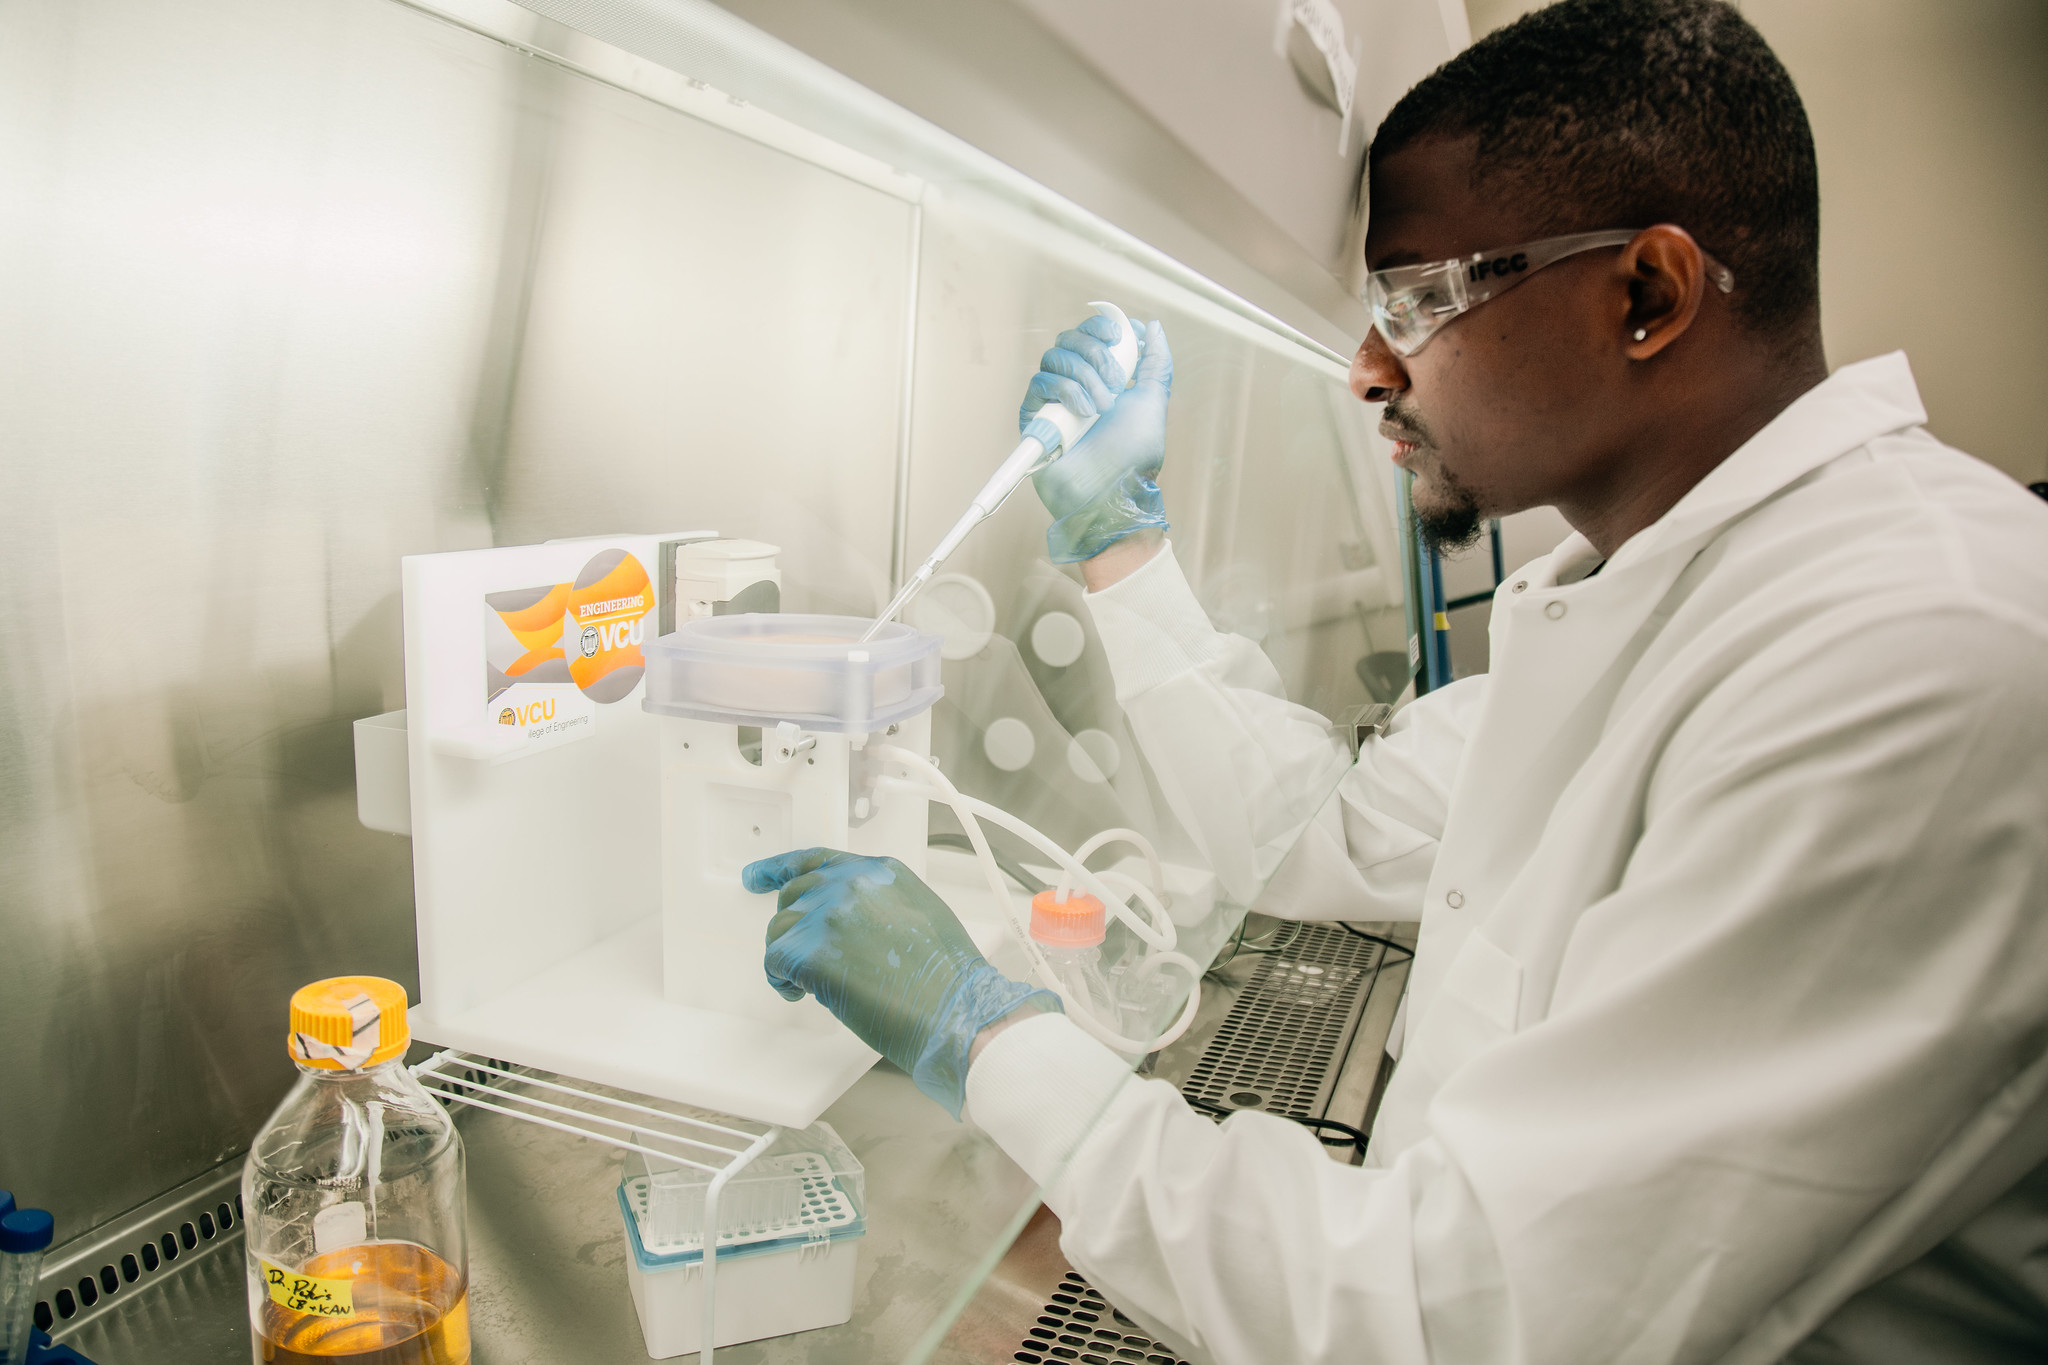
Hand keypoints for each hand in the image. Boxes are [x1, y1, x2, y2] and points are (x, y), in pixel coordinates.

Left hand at [742, 849, 1060, 1117]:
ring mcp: (827, 914)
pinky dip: (781, 981)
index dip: (781, 868)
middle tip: (802, 959)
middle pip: (794, 895)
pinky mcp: (808, 950)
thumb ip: (878, 904)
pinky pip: (774, 961)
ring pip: (779, 929)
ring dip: (789, 958)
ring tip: (811, 985)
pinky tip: (802, 994)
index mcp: (879, 870)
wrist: (954, 1010)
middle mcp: (849, 883)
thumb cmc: (947, 977)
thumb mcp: (921, 913)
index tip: (758, 877)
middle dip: (794, 928)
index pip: (817, 860)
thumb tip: (848, 924)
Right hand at [1021, 313, 1173, 562]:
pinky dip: (1065, 391)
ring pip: (1055, 357)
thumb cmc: (1133, 457)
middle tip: (1115, 384)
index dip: (1102, 326)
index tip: (1117, 335)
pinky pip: (1040, 383)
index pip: (1093, 335)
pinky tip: (1083, 414)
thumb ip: (1155, 363)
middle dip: (1096, 354)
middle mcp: (1077, 384)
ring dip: (1083, 377)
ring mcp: (1054, 400)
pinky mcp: (1034, 416)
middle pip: (1071, 339)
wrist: (1109, 492)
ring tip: (1101, 408)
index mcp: (1104, 378)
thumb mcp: (1153, 402)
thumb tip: (1152, 328)